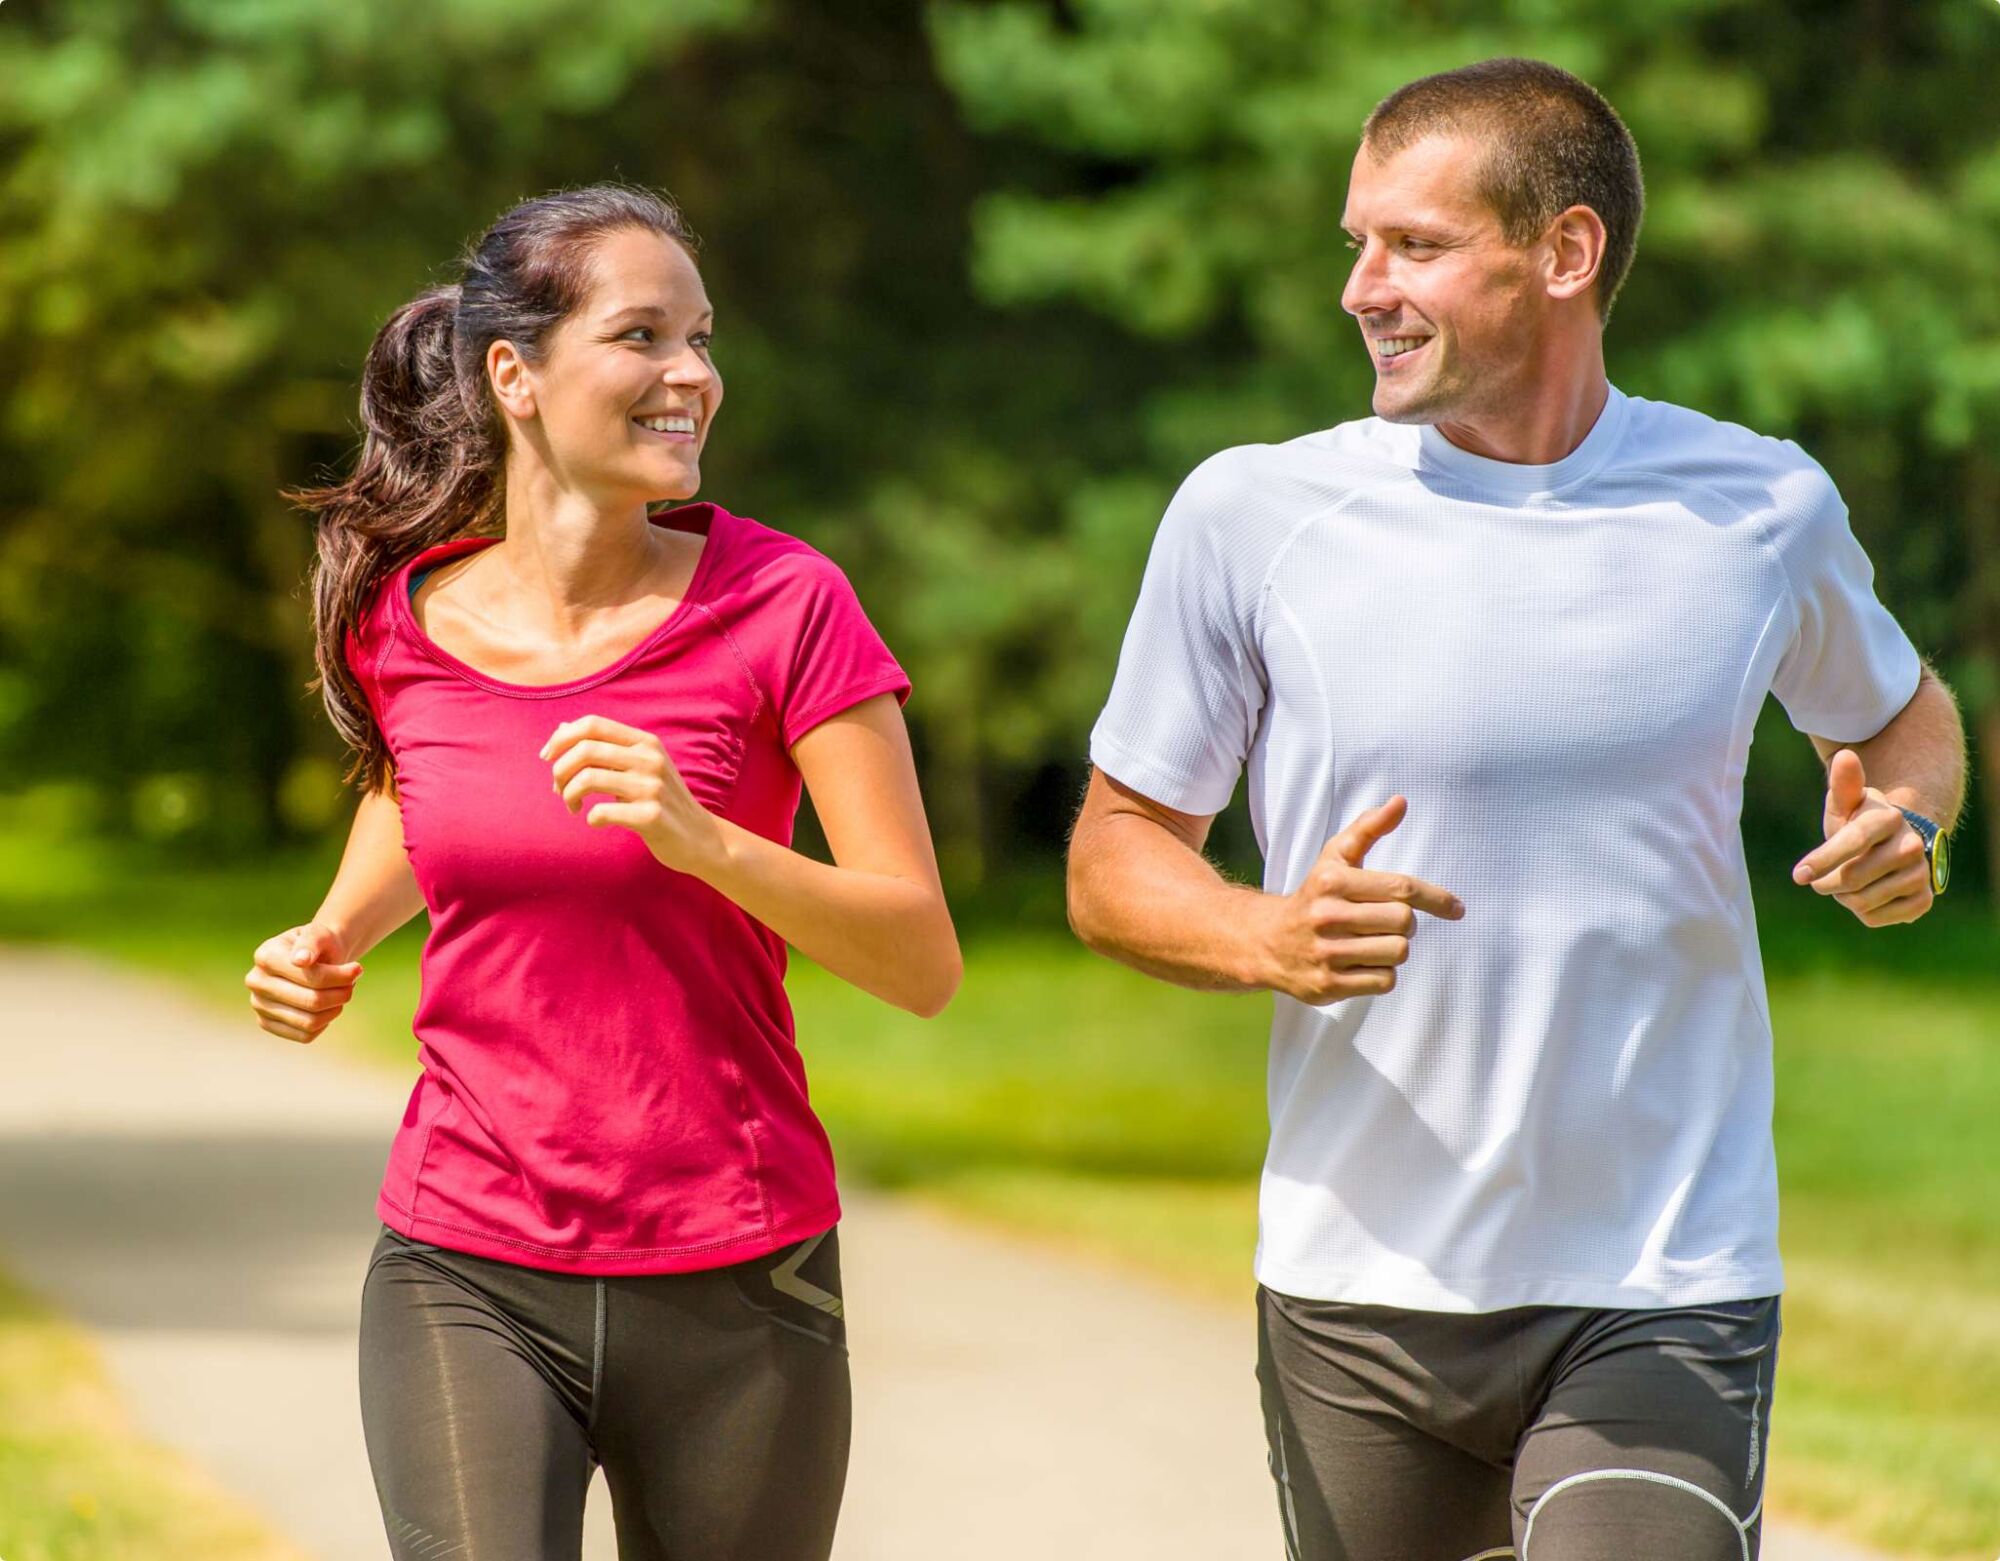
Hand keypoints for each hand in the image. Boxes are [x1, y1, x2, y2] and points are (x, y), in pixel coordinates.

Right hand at [244, 921, 362, 1044]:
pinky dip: (324, 1022)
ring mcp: (259, 1005)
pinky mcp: (266, 1023)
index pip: (312, 977)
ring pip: (309, 1022)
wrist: (314, 957)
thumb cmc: (319, 945)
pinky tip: (328, 1007)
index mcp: (266, 956)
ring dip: (336, 1009)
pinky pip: (305, 1035)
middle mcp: (257, 982)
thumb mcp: (320, 934)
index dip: (341, 976)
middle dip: (342, 993)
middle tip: (353, 983)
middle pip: (312, 1001)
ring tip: (343, 993)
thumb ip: (312, 942)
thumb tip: (300, 960)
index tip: (358, 969)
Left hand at [541, 714, 723, 876]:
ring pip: (588, 779)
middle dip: (559, 771)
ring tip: (572, 807)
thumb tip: (560, 727)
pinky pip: (602, 812)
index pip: (592, 724)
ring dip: (569, 795)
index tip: (548, 759)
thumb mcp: (639, 767)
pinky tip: (597, 822)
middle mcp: (650, 759)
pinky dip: (591, 818)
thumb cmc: (661, 802)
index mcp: (645, 743)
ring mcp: (653, 787)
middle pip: (585, 749)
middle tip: (558, 790)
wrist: (701, 838)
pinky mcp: (652, 816)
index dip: (561, 738)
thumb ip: (604, 748)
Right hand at [1262, 795, 1464, 1004]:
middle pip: (1404, 923)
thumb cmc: (1314, 896)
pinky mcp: (1328, 985)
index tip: (1456, 908)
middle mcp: (1327, 916)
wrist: (1267, 942)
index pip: (1402, 888)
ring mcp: (1326, 953)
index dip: (1436, 898)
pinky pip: (1384, 981)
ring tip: (1372, 942)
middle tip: (1388, 922)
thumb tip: (1400, 802)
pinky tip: (1362, 964)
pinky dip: (1382, 974)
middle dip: (1405, 924)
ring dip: (1394, 949)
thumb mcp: (1335, 858)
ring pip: (1397, 953)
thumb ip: (1368, 828)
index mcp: (1332, 882)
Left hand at [1791, 748, 1933, 926]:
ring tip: (1849, 882)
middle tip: (1826, 876)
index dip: (1823, 860)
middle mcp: (1911, 845)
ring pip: (1862, 901)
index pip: (1853, 842)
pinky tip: (1868, 894)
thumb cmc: (1858, 822)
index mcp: (1889, 818)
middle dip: (1828, 882)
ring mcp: (1921, 874)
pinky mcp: (1924, 900)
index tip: (1798, 875)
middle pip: (1852, 878)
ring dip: (1844, 897)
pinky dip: (1862, 912)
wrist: (1893, 846)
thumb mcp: (1846, 804)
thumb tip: (1844, 756)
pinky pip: (1875, 918)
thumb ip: (1843, 784)